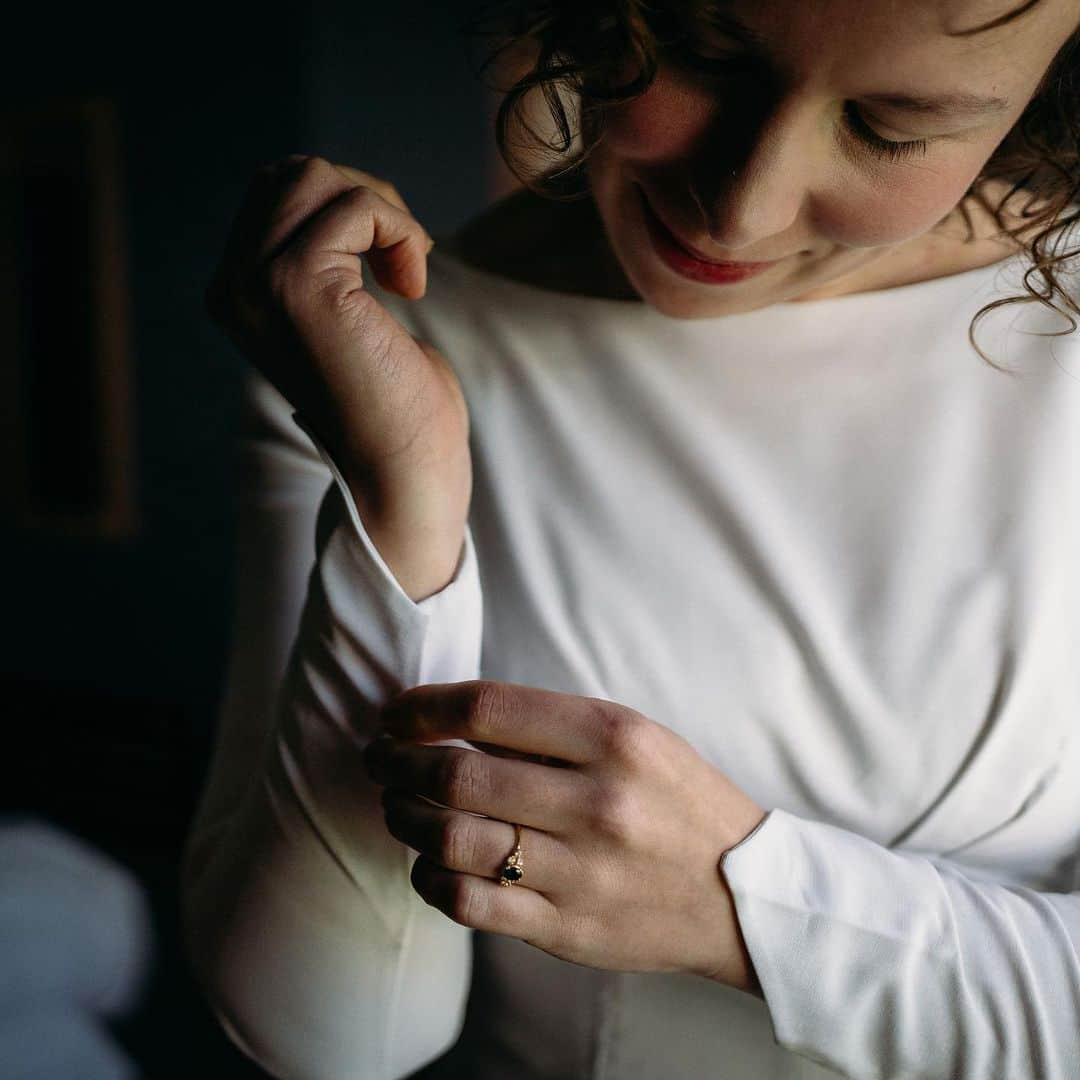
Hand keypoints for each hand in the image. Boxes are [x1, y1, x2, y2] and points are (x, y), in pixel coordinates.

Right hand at [205, 155, 470, 599]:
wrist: (401, 473)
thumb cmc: (394, 408)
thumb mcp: (345, 318)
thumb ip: (324, 259)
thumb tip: (338, 195)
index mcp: (238, 295)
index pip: (276, 196)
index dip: (345, 209)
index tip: (390, 264)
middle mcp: (232, 287)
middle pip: (291, 175)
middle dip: (365, 198)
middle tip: (405, 257)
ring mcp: (255, 284)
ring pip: (315, 178)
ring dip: (384, 211)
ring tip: (408, 271)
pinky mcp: (296, 285)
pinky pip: (356, 207)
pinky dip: (401, 231)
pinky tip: (412, 288)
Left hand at [361, 680, 767, 992]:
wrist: (743, 892)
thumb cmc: (679, 800)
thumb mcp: (636, 736)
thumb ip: (553, 727)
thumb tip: (453, 719)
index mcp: (614, 738)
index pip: (486, 709)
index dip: (422, 707)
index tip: (395, 713)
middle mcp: (596, 802)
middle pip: (456, 776)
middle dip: (396, 762)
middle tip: (380, 758)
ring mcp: (580, 871)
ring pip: (450, 840)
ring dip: (402, 818)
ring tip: (395, 805)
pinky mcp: (566, 928)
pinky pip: (468, 903)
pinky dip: (429, 877)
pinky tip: (428, 860)